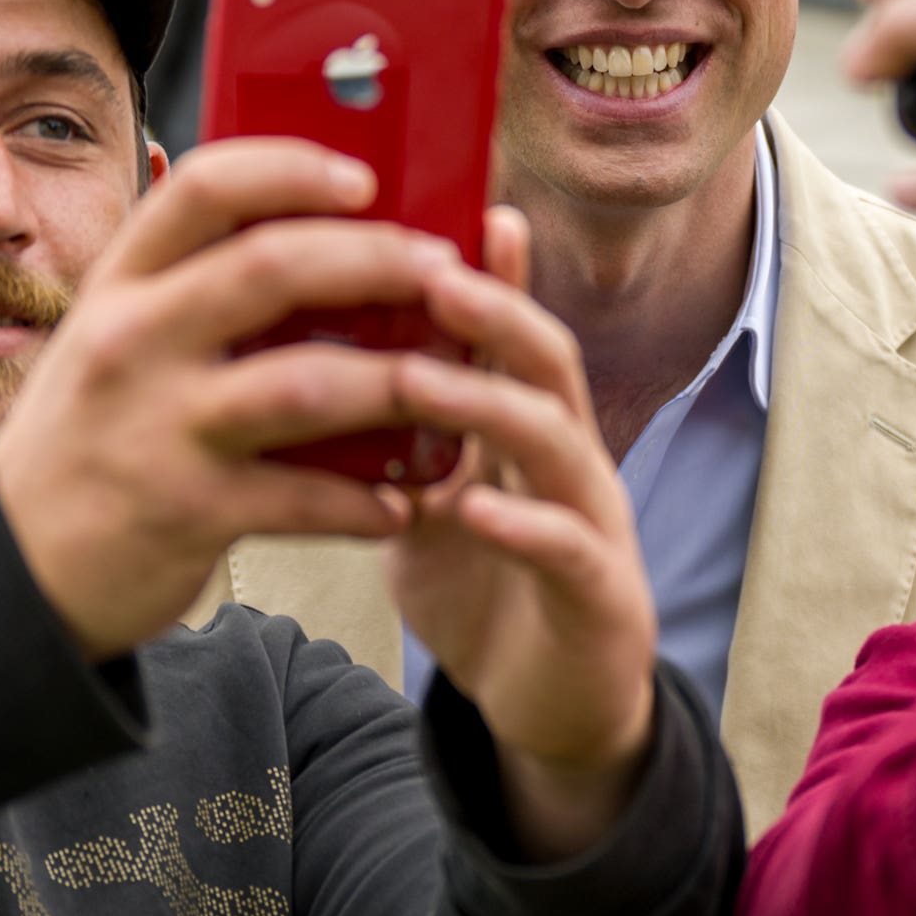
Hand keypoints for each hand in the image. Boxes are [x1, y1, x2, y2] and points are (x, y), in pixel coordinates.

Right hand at [0, 139, 456, 661]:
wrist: (15, 564)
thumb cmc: (93, 434)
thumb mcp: (116, 339)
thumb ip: (193, 289)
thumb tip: (330, 239)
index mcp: (120, 285)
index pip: (205, 188)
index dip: (293, 169)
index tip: (363, 176)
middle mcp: (131, 342)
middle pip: (273, 268)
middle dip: (377, 260)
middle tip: (444, 270)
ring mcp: (157, 428)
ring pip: (306, 383)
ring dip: (398, 384)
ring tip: (453, 386)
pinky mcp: (186, 512)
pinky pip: (304, 497)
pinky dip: (366, 501)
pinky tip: (404, 502)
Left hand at [386, 207, 658, 860]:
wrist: (554, 709)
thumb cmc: (489, 591)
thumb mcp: (430, 502)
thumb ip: (395, 440)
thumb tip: (312, 371)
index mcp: (527, 430)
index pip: (509, 333)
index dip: (490, 270)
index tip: (448, 206)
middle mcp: (570, 460)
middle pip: (546, 361)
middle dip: (492, 310)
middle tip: (426, 266)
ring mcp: (593, 524)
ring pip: (558, 441)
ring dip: (489, 403)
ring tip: (421, 376)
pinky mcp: (602, 597)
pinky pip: (566, 548)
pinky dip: (522, 522)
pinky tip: (473, 505)